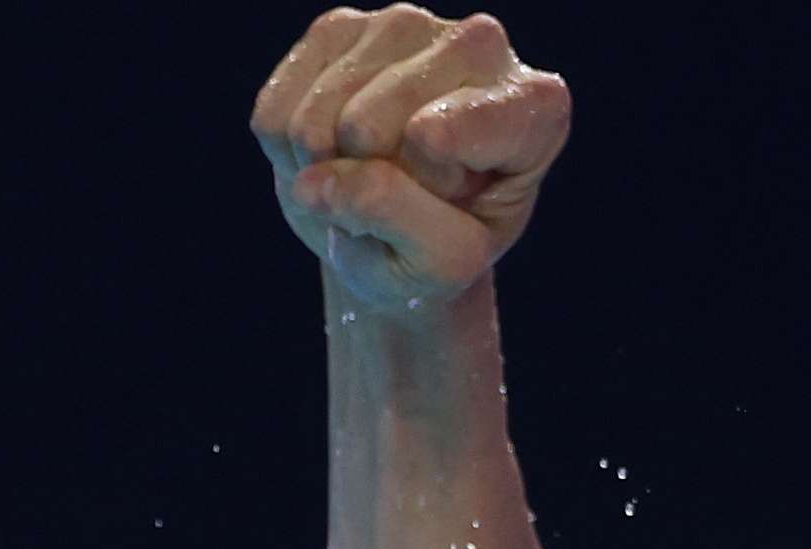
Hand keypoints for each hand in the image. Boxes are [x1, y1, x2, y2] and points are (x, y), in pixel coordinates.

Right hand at [251, 6, 569, 320]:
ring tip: (365, 176)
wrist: (396, 232)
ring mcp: (406, 25)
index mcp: (534, 103)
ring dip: (325, 169)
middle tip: (400, 195)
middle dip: (367, 180)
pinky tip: (332, 152)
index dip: (424, 190)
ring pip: (318, 117)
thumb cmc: (436, 248)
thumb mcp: (437, 262)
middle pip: (368, 125)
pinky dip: (288, 154)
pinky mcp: (340, 28)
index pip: (437, 137)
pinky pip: (277, 112)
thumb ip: (395, 219)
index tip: (456, 201)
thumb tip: (314, 178)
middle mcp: (480, 43)